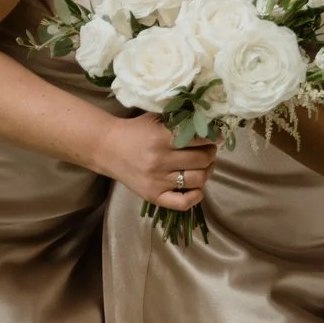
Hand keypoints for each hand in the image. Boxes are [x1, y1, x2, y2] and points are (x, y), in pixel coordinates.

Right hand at [96, 113, 216, 208]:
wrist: (107, 148)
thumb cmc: (135, 131)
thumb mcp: (157, 119)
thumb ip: (180, 119)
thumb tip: (209, 122)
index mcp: (162, 138)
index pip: (200, 140)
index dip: (213, 138)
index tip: (216, 137)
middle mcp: (160, 161)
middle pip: (202, 160)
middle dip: (211, 153)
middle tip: (209, 150)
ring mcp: (156, 181)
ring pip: (197, 180)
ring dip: (207, 172)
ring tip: (204, 165)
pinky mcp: (152, 195)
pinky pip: (181, 203)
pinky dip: (195, 197)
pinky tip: (197, 189)